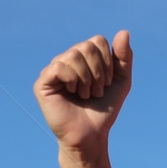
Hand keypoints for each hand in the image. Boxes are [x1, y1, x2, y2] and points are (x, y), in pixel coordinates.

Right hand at [33, 30, 132, 155]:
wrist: (91, 135)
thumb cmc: (103, 110)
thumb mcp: (120, 81)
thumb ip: (123, 57)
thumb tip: (124, 32)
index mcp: (82, 58)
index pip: (97, 41)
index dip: (107, 62)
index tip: (106, 83)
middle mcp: (66, 60)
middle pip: (87, 46)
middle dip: (99, 72)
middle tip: (95, 92)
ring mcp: (52, 70)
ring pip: (74, 55)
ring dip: (87, 79)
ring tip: (85, 95)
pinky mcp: (42, 83)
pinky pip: (59, 66)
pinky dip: (73, 80)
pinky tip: (72, 93)